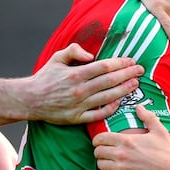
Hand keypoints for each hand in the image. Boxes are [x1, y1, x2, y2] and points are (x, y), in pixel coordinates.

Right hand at [27, 43, 143, 123]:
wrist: (29, 99)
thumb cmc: (45, 77)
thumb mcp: (57, 58)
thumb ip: (74, 51)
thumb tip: (91, 54)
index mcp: (75, 74)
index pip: (104, 67)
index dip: (120, 63)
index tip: (131, 60)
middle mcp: (79, 90)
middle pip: (110, 81)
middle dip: (128, 74)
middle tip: (140, 70)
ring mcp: (79, 105)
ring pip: (108, 98)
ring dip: (124, 90)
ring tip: (135, 84)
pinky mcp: (77, 118)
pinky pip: (98, 115)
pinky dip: (111, 109)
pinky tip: (120, 102)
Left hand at [93, 105, 169, 169]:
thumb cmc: (167, 153)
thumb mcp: (159, 131)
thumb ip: (148, 117)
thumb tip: (139, 107)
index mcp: (127, 140)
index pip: (100, 138)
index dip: (98, 140)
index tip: (101, 142)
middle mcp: (121, 154)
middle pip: (98, 152)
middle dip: (100, 152)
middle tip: (106, 153)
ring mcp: (121, 169)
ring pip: (100, 165)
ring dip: (104, 163)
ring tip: (110, 163)